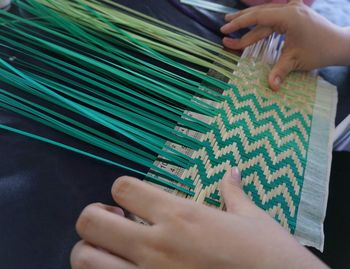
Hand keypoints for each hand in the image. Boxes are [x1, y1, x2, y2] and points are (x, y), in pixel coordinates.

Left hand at [70, 167, 326, 268]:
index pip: (123, 187)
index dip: (123, 190)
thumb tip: (232, 171)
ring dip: (92, 252)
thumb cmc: (269, 257)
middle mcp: (155, 244)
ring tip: (111, 251)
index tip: (132, 200)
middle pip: (89, 220)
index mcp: (180, 215)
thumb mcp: (253, 220)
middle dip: (95, 218)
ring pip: (85, 260)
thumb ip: (233, 194)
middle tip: (114, 224)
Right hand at [221, 0, 349, 90]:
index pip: (257, 17)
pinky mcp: (295, 13)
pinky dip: (260, 20)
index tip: (225, 31)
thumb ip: (279, 71)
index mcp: (289, 16)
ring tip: (232, 21)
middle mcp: (290, 8)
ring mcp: (293, 9)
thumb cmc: (319, 51)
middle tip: (224, 26)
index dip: (239, 24)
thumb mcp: (296, 61)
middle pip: (259, 13)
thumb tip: (270, 87)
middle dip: (240, 20)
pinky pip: (272, 15)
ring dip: (248, 19)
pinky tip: (252, 21)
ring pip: (265, 13)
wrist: (339, 44)